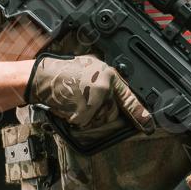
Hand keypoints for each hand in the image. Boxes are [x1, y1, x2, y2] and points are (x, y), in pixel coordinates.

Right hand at [27, 54, 153, 132]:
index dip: (139, 112)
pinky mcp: (84, 113)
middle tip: (84, 101)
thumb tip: (115, 91)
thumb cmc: (62, 70)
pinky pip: (85, 124)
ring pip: (99, 120)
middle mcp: (105, 88)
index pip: (129, 97)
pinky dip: (76, 119)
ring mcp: (95, 101)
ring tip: (74, 100)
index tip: (148, 124)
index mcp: (109, 75)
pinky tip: (68, 106)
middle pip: (112, 112)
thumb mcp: (91, 65)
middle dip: (101, 112)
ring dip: (88, 116)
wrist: (42, 76)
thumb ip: (105, 78)